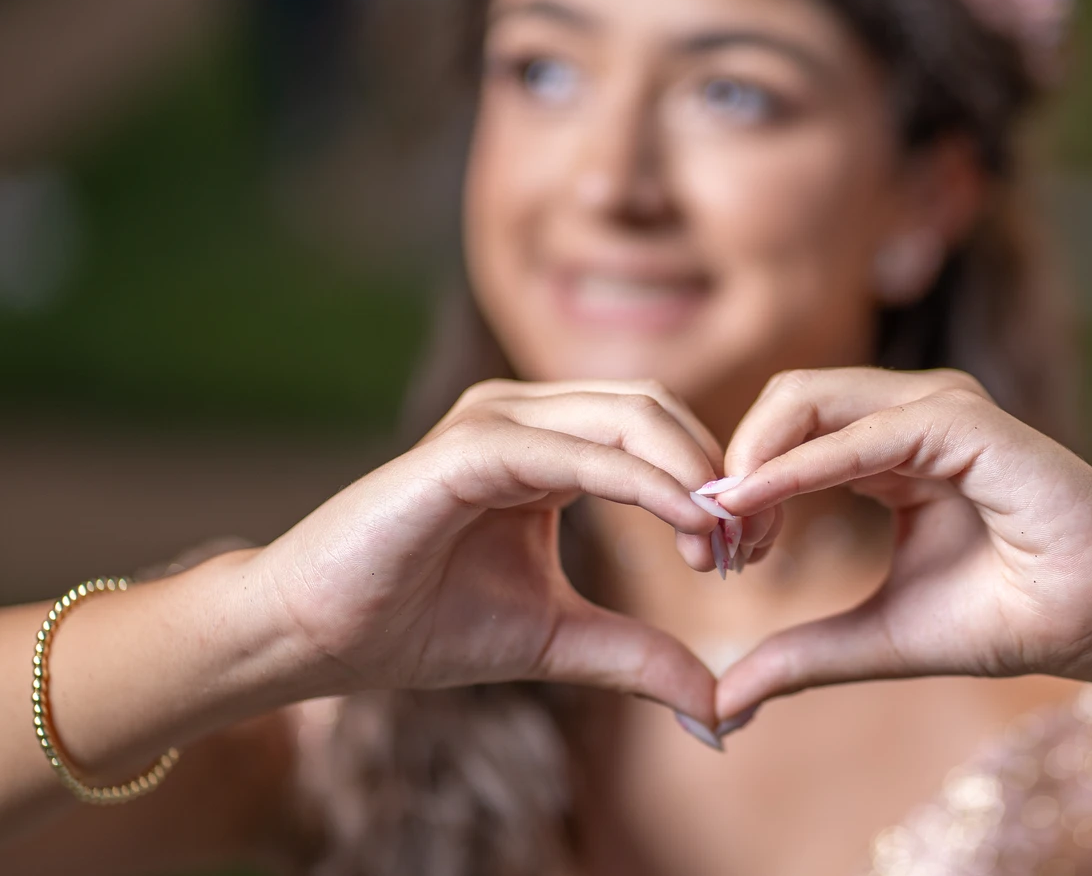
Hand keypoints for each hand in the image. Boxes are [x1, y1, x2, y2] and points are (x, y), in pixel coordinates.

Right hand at [247, 379, 760, 723]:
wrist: (315, 638)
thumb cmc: (422, 625)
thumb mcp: (556, 640)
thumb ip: (636, 655)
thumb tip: (718, 708)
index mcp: (545, 443)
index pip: (655, 431)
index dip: (713, 483)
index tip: (748, 557)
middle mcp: (522, 415)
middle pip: (655, 411)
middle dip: (716, 473)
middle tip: (748, 551)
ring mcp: (493, 421)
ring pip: (627, 416)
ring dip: (691, 474)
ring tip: (721, 545)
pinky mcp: (467, 448)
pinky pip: (576, 452)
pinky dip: (642, 482)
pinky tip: (684, 524)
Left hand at [706, 368, 1091, 722]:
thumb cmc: (1005, 616)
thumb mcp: (879, 636)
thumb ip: (802, 655)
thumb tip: (721, 703)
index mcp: (891, 446)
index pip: (786, 432)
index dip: (740, 486)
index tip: (716, 558)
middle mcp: (910, 413)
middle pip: (786, 404)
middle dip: (735, 466)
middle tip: (718, 544)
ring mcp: (938, 408)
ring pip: (809, 398)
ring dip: (756, 463)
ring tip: (738, 534)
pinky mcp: (965, 421)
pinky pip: (862, 434)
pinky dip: (801, 468)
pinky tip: (760, 507)